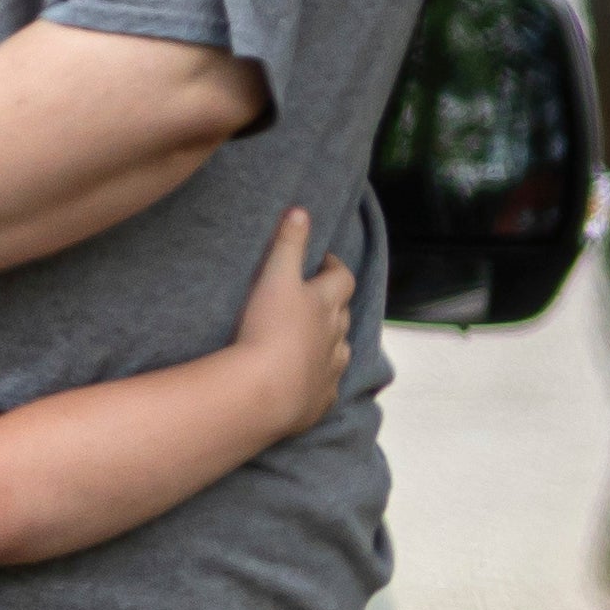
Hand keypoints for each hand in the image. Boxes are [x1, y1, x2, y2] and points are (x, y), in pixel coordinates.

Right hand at [229, 208, 354, 434]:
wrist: (266, 390)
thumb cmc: (269, 328)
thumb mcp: (275, 277)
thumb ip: (288, 244)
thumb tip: (301, 211)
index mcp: (326, 304)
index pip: (343, 277)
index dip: (334, 266)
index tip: (321, 261)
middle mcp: (336, 335)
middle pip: (343, 313)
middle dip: (333, 303)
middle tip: (312, 297)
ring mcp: (331, 368)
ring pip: (339, 349)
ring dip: (330, 340)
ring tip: (309, 338)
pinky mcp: (321, 398)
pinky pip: (327, 383)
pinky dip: (320, 376)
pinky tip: (306, 378)